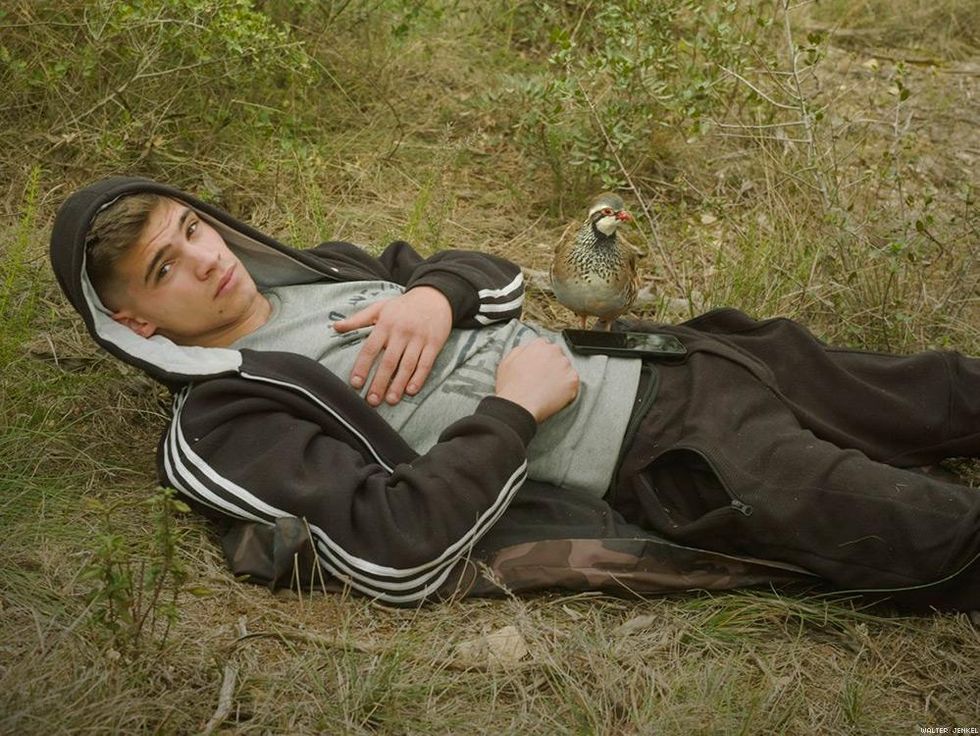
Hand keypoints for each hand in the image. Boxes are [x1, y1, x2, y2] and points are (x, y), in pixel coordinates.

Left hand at [333, 286, 452, 405]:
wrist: (435, 296)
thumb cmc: (403, 305)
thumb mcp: (379, 307)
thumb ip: (357, 319)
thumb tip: (335, 327)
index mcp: (385, 324)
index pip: (370, 348)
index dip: (362, 367)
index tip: (356, 383)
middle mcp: (401, 332)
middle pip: (388, 361)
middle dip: (379, 382)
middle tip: (371, 400)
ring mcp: (419, 338)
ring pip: (407, 365)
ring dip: (398, 384)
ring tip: (390, 400)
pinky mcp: (434, 343)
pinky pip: (426, 363)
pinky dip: (419, 378)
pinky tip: (411, 390)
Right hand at [495, 338, 578, 422]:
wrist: (519, 405)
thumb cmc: (512, 387)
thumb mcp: (507, 361)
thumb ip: (521, 351)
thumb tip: (527, 350)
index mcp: (538, 345)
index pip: (546, 347)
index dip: (542, 359)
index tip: (540, 367)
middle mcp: (554, 351)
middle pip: (558, 356)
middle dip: (552, 367)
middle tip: (543, 380)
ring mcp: (565, 365)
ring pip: (566, 369)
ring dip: (560, 377)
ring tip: (548, 389)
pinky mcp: (573, 380)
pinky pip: (573, 383)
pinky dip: (567, 389)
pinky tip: (554, 395)